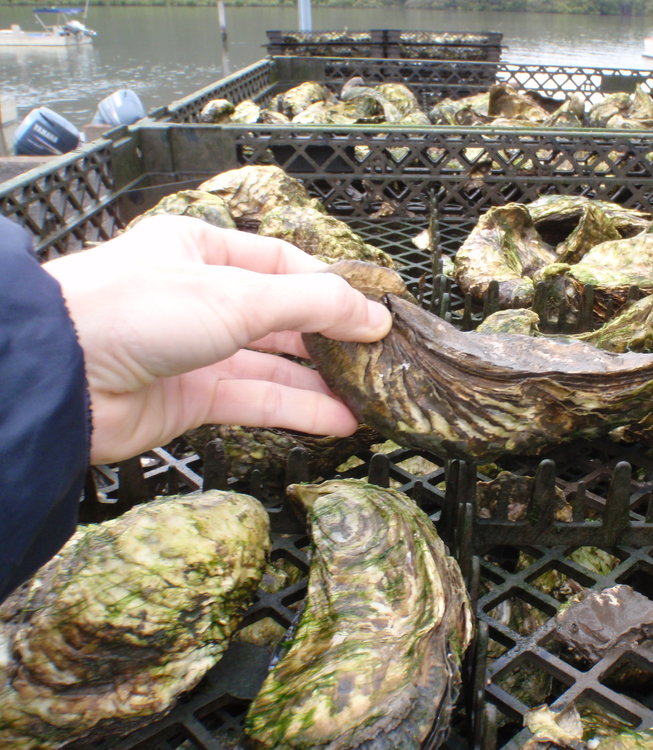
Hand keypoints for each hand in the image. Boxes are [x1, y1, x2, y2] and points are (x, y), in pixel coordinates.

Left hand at [43, 215, 392, 464]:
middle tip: (380, 358)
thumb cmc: (136, 310)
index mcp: (204, 251)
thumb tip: (375, 316)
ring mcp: (195, 350)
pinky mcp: (190, 399)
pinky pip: (255, 401)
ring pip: (273, 366)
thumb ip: (313, 305)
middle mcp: (201, 298)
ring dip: (321, 382)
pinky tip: (339, 421)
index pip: (284, 263)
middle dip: (330, 338)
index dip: (332, 286)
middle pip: (282, 318)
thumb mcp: (237, 295)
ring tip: (370, 396)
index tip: (377, 310)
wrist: (60, 377)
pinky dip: (297, 411)